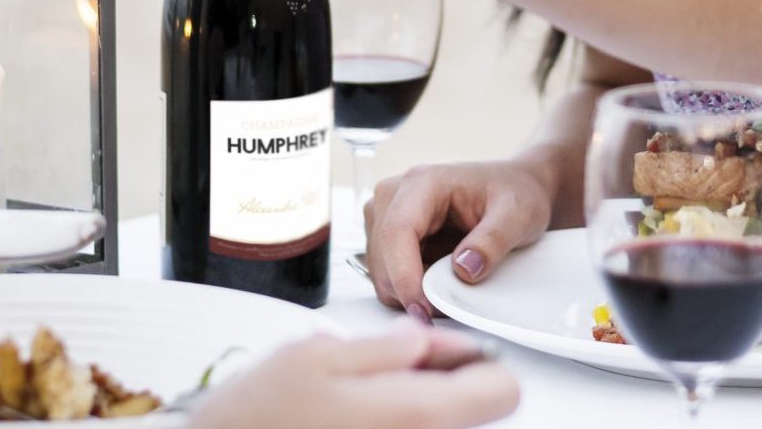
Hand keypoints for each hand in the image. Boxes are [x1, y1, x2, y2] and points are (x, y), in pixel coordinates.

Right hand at [188, 327, 515, 428]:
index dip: (482, 362)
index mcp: (416, 414)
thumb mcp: (319, 355)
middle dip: (444, 382)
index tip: (452, 350)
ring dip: (414, 405)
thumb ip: (385, 348)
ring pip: (438, 427)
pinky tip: (351, 418)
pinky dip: (393, 423)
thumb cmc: (258, 418)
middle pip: (471, 413)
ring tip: (359, 394)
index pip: (503, 392)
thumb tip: (427, 342)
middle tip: (393, 365)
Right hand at [363, 159, 554, 320]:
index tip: (425, 310)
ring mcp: (386, 215)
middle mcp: (394, 195)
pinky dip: (409, 289)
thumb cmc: (514, 193)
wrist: (513, 188)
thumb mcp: (517, 215)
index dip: (404, 276)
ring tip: (449, 291)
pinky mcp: (387, 235)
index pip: (397, 232)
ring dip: (409, 292)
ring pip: (381, 271)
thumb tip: (464, 269)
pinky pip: (388, 274)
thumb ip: (492, 241)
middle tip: (448, 309)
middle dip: (409, 292)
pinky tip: (438, 283)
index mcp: (422, 183)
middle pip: (382, 257)